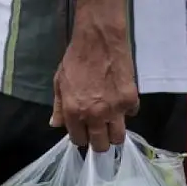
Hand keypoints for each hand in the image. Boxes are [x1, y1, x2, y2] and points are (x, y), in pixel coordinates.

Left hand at [50, 2, 138, 151]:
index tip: (84, 132)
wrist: (99, 40)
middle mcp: (94, 116)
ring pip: (118, 138)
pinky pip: (131, 115)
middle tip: (100, 132)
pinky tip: (121, 101)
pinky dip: (127, 111)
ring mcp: (115, 110)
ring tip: (112, 124)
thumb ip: (59, 107)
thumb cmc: (75, 59)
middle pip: (101, 146)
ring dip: (115, 134)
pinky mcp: (130, 100)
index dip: (81, 137)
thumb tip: (56, 124)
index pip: (79, 140)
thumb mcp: (59, 82)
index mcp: (74, 112)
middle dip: (99, 142)